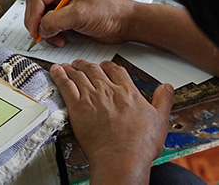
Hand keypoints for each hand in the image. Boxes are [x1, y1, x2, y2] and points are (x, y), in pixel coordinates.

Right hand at [24, 0, 135, 46]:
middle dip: (36, 23)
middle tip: (39, 36)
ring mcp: (64, 7)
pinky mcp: (68, 19)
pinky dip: (52, 35)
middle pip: (37, 7)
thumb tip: (40, 28)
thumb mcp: (80, 15)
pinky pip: (51, 27)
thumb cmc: (109, 13)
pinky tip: (61, 40)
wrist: (125, 24)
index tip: (34, 30)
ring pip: (42, 19)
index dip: (33, 14)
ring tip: (56, 39)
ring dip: (45, 31)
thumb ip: (56, 20)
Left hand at [50, 60, 173, 183]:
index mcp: (128, 92)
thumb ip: (163, 101)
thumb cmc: (139, 145)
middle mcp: (108, 91)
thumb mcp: (160, 120)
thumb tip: (166, 88)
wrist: (121, 158)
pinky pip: (65, 85)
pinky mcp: (77, 107)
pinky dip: (59, 76)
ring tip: (67, 66)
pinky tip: (55, 71)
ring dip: (72, 68)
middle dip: (87, 64)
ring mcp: (91, 97)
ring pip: (79, 75)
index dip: (108, 66)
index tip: (105, 66)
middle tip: (81, 63)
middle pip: (95, 70)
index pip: (116, 70)